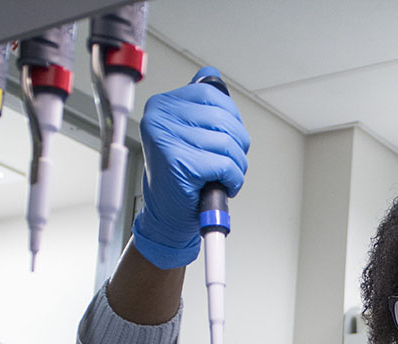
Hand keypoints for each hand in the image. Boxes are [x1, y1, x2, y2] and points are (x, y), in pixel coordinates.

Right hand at [131, 67, 250, 268]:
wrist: (166, 214)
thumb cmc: (178, 176)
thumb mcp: (185, 132)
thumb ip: (197, 104)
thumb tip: (212, 75)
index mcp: (162, 105)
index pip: (211, 94)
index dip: (231, 117)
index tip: (228, 136)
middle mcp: (160, 118)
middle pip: (224, 119)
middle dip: (237, 144)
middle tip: (229, 161)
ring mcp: (168, 141)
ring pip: (228, 143)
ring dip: (237, 165)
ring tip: (224, 176)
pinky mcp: (181, 164)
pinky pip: (227, 165)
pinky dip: (234, 179)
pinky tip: (223, 185)